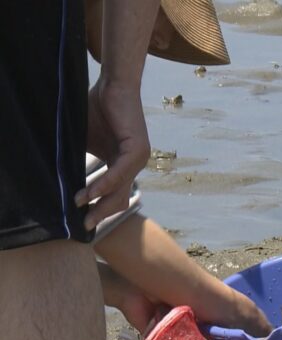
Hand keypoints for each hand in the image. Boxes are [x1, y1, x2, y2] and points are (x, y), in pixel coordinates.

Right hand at [77, 79, 149, 230]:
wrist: (112, 87)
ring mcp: (138, 159)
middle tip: (82, 227)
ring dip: (99, 201)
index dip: (99, 210)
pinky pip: (120, 173)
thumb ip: (79, 161)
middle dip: (100, 213)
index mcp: (122, 166)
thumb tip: (59, 182)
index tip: (81, 223)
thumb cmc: (97, 111)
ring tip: (79, 210)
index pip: (114, 195)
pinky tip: (90, 193)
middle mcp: (133, 166)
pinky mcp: (137, 149)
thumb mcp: (85, 142)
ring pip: (120, 189)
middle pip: (119, 199)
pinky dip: (105, 184)